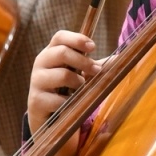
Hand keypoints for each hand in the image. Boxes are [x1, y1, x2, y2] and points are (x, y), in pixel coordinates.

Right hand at [26, 30, 102, 155]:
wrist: (48, 119)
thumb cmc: (66, 91)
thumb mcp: (81, 76)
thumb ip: (96, 66)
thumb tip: (120, 58)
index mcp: (51, 53)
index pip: (59, 36)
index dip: (77, 39)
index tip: (93, 47)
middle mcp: (40, 64)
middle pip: (61, 52)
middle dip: (83, 61)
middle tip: (96, 70)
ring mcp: (36, 82)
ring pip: (63, 75)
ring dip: (78, 83)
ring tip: (80, 90)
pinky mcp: (36, 100)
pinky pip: (59, 99)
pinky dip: (70, 102)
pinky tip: (70, 105)